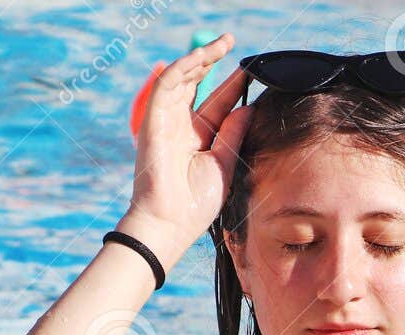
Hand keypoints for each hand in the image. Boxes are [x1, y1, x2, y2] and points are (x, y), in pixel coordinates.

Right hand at [118, 33, 251, 266]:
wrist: (171, 222)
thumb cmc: (196, 204)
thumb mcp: (224, 163)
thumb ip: (234, 134)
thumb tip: (249, 108)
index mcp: (198, 139)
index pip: (217, 104)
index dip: (232, 85)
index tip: (250, 70)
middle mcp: (181, 127)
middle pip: (198, 86)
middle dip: (214, 62)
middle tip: (232, 43)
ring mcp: (166, 121)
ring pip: (182, 79)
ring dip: (200, 58)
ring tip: (222, 44)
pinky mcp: (154, 119)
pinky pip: (168, 85)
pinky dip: (184, 68)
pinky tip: (202, 57)